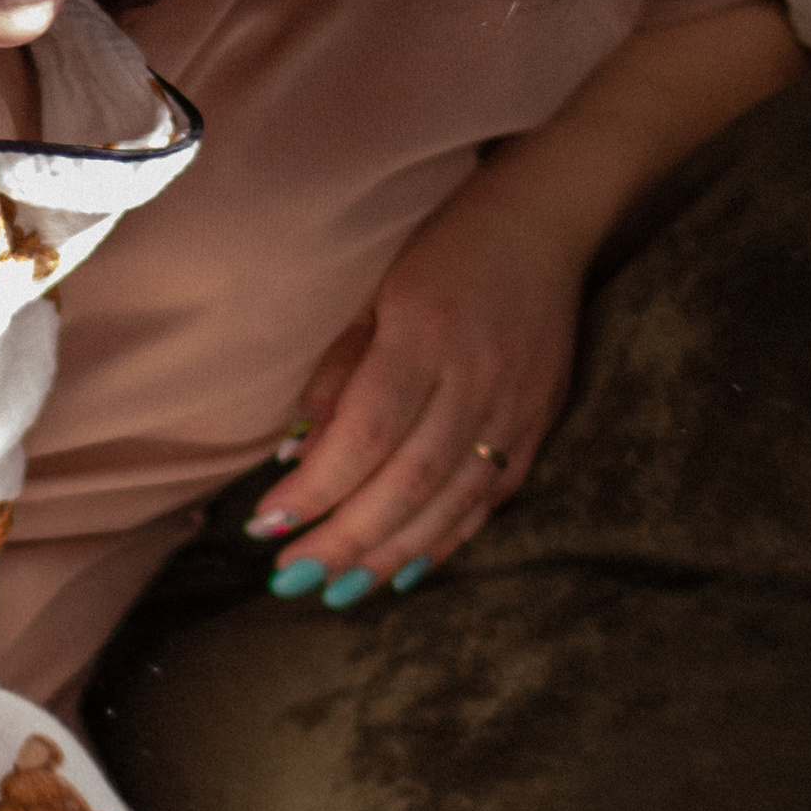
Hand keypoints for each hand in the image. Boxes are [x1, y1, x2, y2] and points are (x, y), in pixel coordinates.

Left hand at [241, 174, 592, 605]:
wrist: (545, 219)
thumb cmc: (440, 248)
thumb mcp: (373, 290)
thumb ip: (338, 372)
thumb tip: (296, 457)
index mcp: (426, 333)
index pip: (367, 432)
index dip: (317, 489)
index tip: (266, 526)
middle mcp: (478, 377)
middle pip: (410, 480)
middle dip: (347, 539)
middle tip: (291, 578)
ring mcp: (517, 405)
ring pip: (454, 501)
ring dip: (392, 554)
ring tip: (338, 591)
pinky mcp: (541, 422)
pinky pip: (492, 497)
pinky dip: (447, 539)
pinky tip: (405, 569)